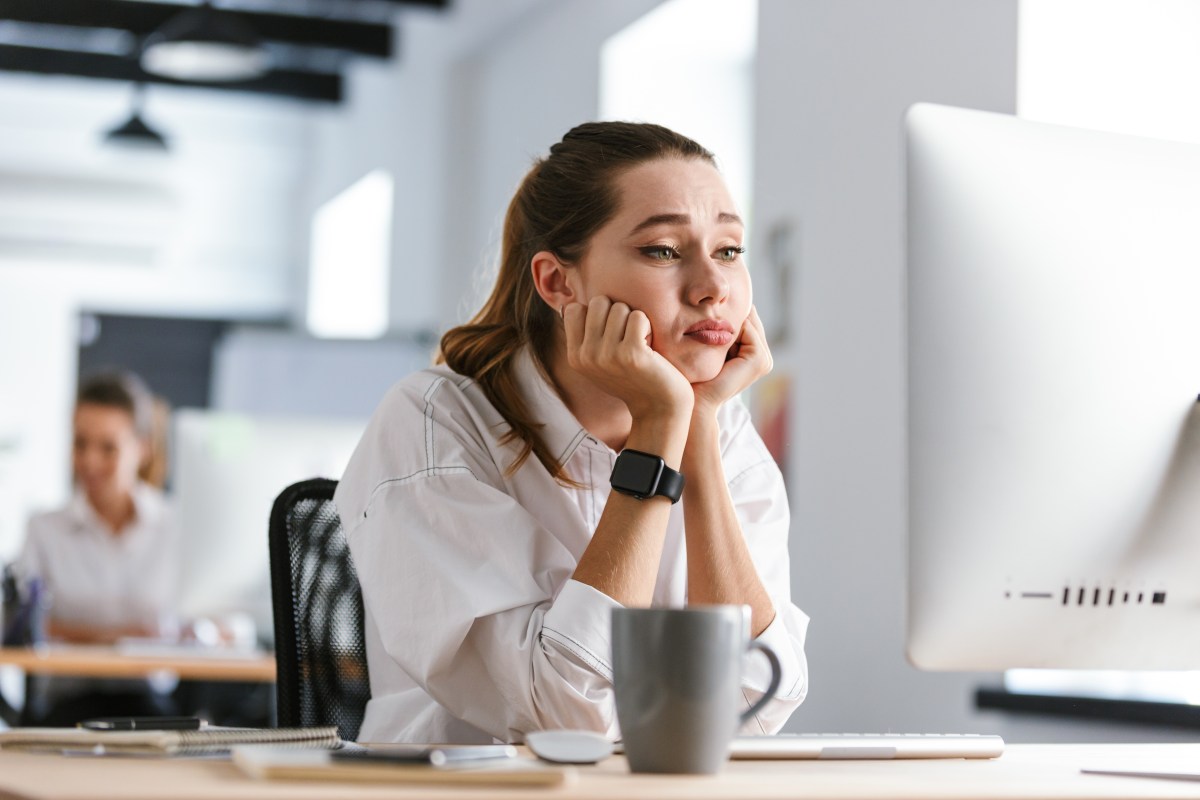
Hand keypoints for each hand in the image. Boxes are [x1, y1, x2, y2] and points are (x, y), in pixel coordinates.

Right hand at [563, 296, 693, 420]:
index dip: (597, 313)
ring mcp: (607, 355)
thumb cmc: (633, 378)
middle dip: (617, 312)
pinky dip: (648, 326)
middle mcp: (586, 356)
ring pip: (619, 307)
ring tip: (640, 342)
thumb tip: (572, 304)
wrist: (659, 408)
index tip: (610, 332)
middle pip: (598, 302)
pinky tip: (650, 346)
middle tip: (628, 336)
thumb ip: (586, 336)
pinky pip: (638, 317)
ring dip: (635, 320)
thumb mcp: (600, 361)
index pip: (574, 309)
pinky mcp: (631, 354)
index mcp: (575, 357)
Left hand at [691, 306, 772, 416]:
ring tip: (708, 319)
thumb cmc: (696, 377)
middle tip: (709, 306)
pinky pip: (748, 329)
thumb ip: (719, 330)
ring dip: (729, 319)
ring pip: (748, 322)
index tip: (708, 308)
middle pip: (749, 320)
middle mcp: (763, 358)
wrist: (696, 401)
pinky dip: (732, 326)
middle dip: (731, 312)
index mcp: (754, 354)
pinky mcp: (759, 360)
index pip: (746, 321)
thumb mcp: (710, 348)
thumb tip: (713, 302)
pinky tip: (713, 330)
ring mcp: (764, 360)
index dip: (728, 312)